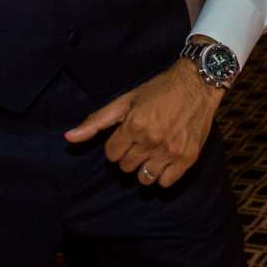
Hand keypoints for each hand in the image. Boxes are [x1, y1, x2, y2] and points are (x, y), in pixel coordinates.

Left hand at [64, 61, 220, 187]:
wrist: (197, 84)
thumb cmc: (159, 90)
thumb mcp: (125, 101)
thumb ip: (96, 121)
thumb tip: (69, 138)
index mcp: (134, 125)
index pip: (111, 154)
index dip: (116, 146)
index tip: (126, 137)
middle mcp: (151, 140)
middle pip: (126, 167)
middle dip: (128, 157)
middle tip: (138, 144)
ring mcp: (171, 151)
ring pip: (144, 178)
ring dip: (143, 169)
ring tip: (150, 154)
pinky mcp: (188, 158)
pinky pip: (166, 182)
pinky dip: (161, 176)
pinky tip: (163, 162)